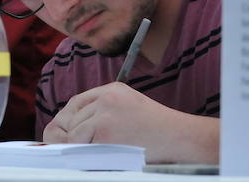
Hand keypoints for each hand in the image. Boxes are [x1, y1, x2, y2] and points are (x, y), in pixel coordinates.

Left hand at [42, 82, 218, 163]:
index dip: (68, 120)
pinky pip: (82, 146)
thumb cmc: (159, 130)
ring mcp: (105, 115)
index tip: (65, 133)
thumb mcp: (129, 108)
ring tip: (100, 154)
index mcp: (112, 90)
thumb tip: (67, 130)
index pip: (77, 103)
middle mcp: (106, 98)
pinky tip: (101, 158)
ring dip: (81, 147)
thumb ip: (102, 112)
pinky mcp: (106, 133)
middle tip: (77, 150)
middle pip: (72, 118)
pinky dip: (86, 155)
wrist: (183, 138)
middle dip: (72, 136)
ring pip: (75, 133)